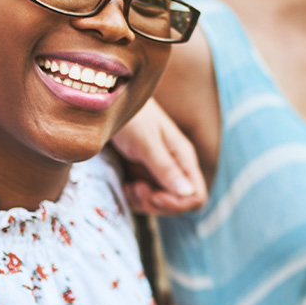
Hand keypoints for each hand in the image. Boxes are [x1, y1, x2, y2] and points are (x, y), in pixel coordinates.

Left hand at [112, 99, 206, 214]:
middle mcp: (175, 166)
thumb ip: (166, 168)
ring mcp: (158, 170)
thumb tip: (189, 194)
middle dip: (156, 204)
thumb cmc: (130, 116)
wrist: (109, 100)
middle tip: (135, 189)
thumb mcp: (147, 142)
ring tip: (129, 186)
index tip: (153, 195)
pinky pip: (145, 196)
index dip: (176, 203)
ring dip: (144, 202)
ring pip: (160, 202)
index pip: (196, 195)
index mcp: (183, 157)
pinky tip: (125, 185)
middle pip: (178, 203)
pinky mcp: (142, 171)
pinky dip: (135, 197)